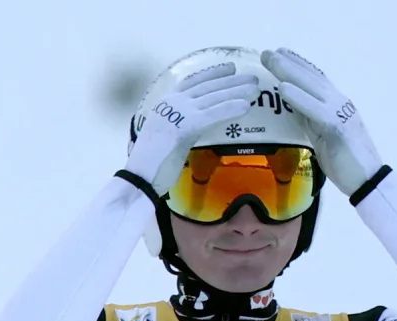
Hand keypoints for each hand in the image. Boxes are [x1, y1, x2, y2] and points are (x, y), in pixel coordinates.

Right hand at [124, 63, 260, 194]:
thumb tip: (194, 128)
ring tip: (256, 90)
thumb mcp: (166, 137)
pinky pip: (213, 114)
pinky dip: (230, 109)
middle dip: (232, 81)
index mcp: (165, 103)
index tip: (230, 68)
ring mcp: (178, 113)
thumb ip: (180, 128)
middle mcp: (172, 103)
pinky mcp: (185, 127)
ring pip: (213, 98)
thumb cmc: (152, 164)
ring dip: (237, 92)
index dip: (213, 74)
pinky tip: (246, 107)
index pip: (192, 82)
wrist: (140, 177)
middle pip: (207, 87)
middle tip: (252, 78)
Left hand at [260, 48, 384, 196]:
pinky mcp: (338, 128)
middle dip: (289, 63)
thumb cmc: (345, 164)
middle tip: (267, 52)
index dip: (298, 65)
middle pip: (312, 77)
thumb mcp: (323, 137)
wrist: (368, 181)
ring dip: (290, 72)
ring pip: (313, 87)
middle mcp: (340, 103)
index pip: (316, 80)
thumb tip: (292, 109)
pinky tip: (283, 88)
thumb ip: (310, 120)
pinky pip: (315, 109)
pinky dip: (298, 97)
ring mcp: (340, 113)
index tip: (280, 53)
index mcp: (336, 105)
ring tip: (271, 60)